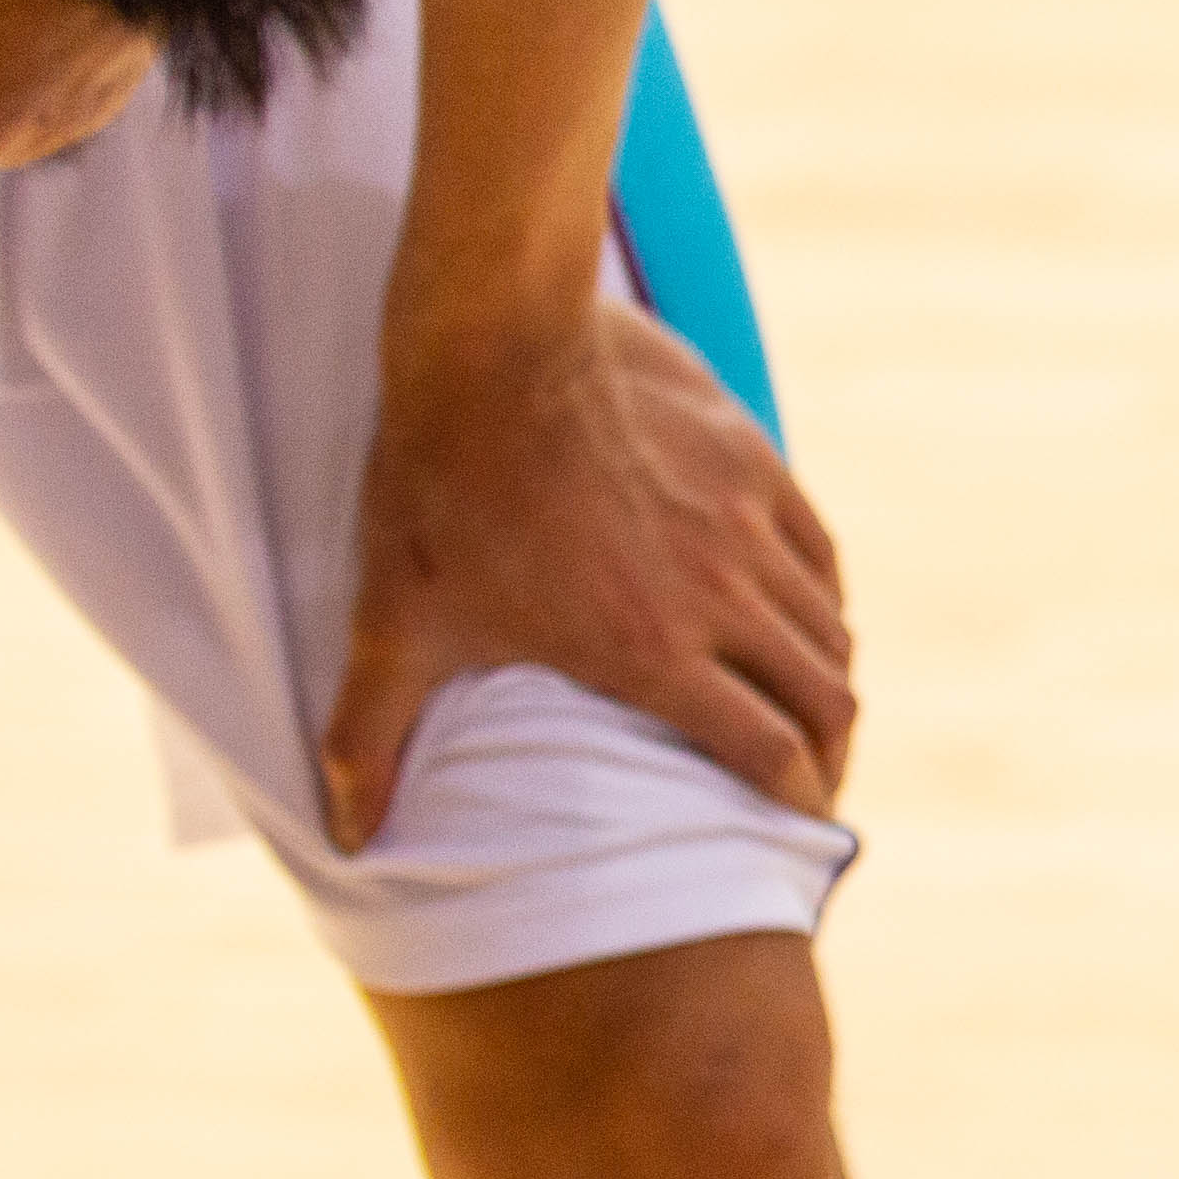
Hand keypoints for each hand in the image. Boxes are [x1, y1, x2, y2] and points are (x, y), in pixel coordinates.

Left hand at [321, 295, 851, 848]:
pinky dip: (822, 600)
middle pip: (825, 697)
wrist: (494, 341)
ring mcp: (745, 524)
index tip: (801, 823)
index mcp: (649, 652)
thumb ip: (370, 735)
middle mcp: (719, 595)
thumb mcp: (395, 622)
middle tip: (815, 778)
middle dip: (832, 753)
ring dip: (828, 678)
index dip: (798, 802)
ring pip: (829, 627)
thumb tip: (346, 837)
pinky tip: (804, 611)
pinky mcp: (752, 464)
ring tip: (810, 704)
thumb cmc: (440, 486)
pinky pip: (818, 554)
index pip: (770, 752)